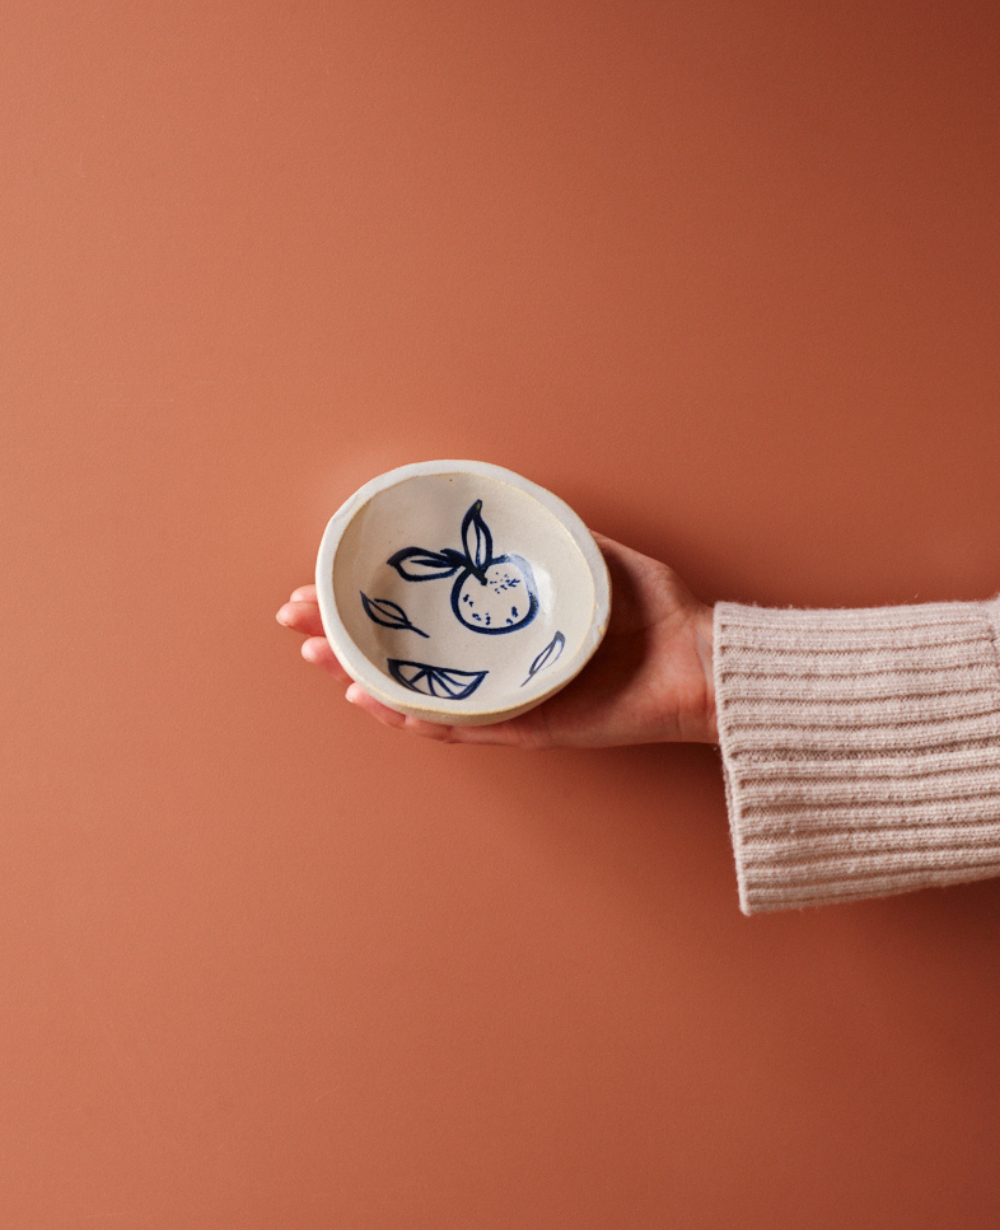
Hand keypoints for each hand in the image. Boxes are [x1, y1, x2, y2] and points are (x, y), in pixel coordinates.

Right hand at [276, 534, 716, 747]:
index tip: (318, 583)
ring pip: (415, 695)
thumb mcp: (593, 554)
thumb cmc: (655, 610)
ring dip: (361, 676)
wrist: (702, 661)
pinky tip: (373, 699)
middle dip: (341, 638)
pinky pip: (459, 727)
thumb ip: (547, 533)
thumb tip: (498, 501)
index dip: (365, 599)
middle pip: (400, 656)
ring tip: (320, 658)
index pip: (419, 613)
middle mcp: (493, 665)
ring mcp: (505, 700)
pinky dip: (413, 716)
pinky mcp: (526, 728)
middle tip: (295, 622)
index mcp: (500, 626)